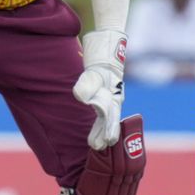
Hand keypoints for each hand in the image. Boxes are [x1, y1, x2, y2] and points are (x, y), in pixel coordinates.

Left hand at [73, 29, 126, 149]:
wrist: (107, 47)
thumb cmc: (102, 61)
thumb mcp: (93, 71)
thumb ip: (87, 84)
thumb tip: (80, 97)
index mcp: (113, 97)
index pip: (110, 118)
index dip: (108, 130)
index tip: (106, 143)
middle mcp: (114, 99)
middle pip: (110, 120)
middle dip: (105, 133)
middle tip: (99, 148)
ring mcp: (111, 96)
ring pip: (108, 117)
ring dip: (103, 129)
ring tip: (98, 143)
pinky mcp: (106, 94)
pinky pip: (105, 112)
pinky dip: (101, 121)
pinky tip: (98, 126)